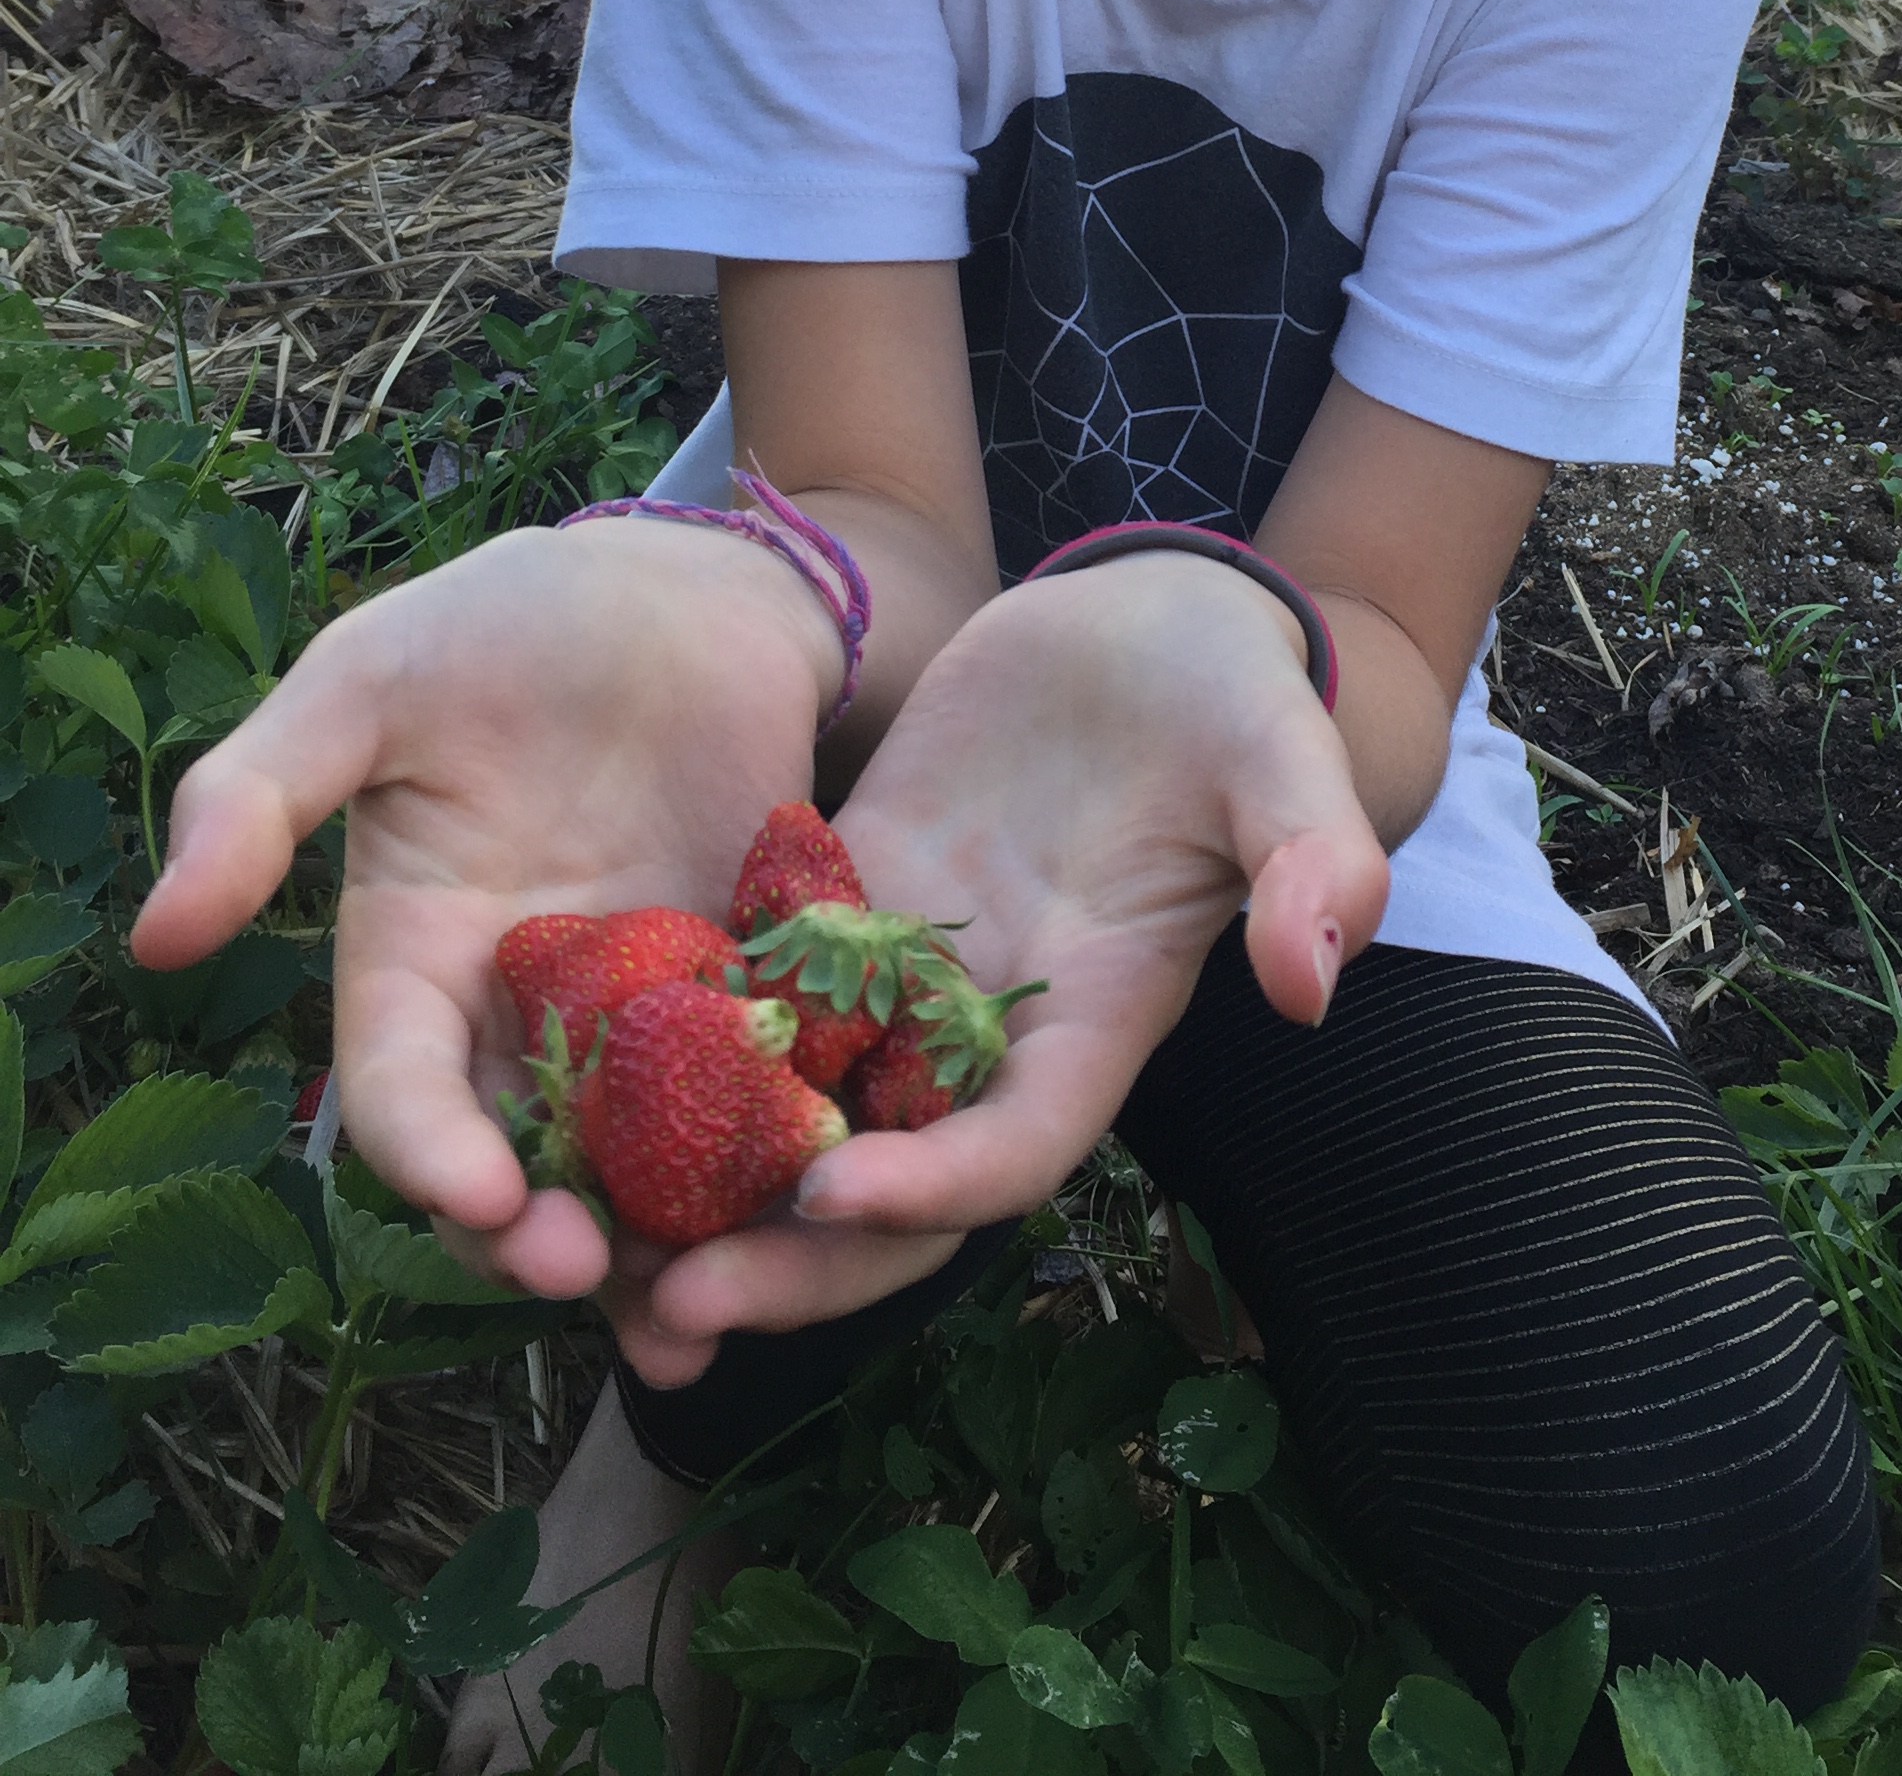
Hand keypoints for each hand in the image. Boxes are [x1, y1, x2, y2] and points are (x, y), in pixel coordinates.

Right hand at [128, 520, 841, 1348]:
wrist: (682, 587)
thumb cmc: (502, 624)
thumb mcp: (367, 682)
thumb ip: (258, 796)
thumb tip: (156, 939)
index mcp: (412, 961)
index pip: (399, 1093)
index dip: (429, 1156)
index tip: (480, 1197)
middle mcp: (518, 1014)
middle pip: (512, 1167)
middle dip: (541, 1238)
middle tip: (592, 1274)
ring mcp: (639, 1012)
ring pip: (634, 1167)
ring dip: (659, 1251)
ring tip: (700, 1312)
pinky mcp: (749, 988)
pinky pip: (756, 1099)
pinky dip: (771, 1165)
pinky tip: (811, 1209)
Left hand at [632, 552, 1388, 1365]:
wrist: (1148, 622)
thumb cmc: (1229, 687)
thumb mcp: (1283, 755)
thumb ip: (1313, 860)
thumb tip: (1314, 978)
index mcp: (1097, 1018)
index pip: (1013, 1147)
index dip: (930, 1189)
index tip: (831, 1197)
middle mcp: (989, 1026)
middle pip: (884, 1184)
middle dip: (783, 1262)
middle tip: (663, 1309)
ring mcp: (908, 972)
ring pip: (796, 1120)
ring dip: (700, 1200)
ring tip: (578, 1250)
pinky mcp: (841, 901)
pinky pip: (746, 1001)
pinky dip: (668, 1062)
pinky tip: (557, 1093)